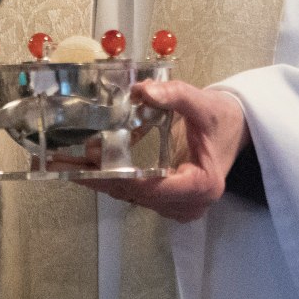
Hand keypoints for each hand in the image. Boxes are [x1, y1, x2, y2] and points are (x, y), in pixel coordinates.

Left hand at [75, 81, 246, 222]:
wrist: (234, 128)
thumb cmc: (220, 118)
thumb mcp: (202, 102)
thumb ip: (174, 95)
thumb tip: (141, 91)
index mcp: (202, 185)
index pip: (154, 188)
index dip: (120, 179)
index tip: (91, 168)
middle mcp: (191, 204)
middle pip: (138, 195)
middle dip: (100, 179)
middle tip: (64, 164)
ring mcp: (179, 207)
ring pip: (133, 197)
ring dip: (100, 181)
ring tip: (65, 164)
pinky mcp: (169, 202)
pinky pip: (136, 193)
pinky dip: (112, 180)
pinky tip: (86, 166)